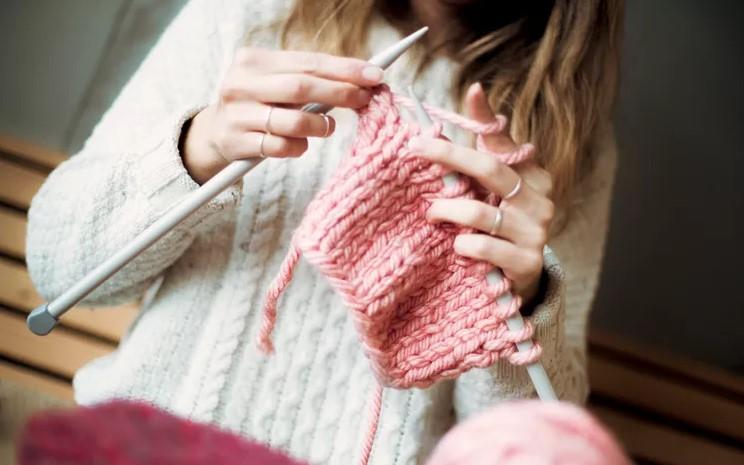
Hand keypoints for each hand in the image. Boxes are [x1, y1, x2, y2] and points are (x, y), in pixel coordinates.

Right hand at [182, 48, 383, 182]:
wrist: (214, 133)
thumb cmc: (259, 105)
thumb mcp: (276, 84)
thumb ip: (311, 80)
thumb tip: (362, 81)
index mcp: (254, 61)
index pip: (308, 62)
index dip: (344, 69)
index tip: (375, 75)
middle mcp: (241, 83)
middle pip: (301, 87)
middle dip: (340, 93)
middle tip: (365, 100)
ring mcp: (237, 114)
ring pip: (291, 121)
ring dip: (319, 126)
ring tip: (328, 128)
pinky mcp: (236, 142)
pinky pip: (278, 147)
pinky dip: (297, 147)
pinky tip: (300, 145)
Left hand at [408, 83, 554, 301]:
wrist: (521, 274)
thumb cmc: (502, 220)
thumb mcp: (495, 183)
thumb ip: (488, 142)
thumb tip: (476, 90)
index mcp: (532, 174)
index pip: (503, 141)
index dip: (482, 118)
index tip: (463, 95)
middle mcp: (539, 200)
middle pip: (489, 168)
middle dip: (449, 156)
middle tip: (416, 148)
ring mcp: (535, 232)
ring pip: (480, 212)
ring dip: (447, 210)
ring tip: (432, 212)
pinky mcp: (526, 263)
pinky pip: (485, 247)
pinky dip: (464, 244)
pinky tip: (456, 245)